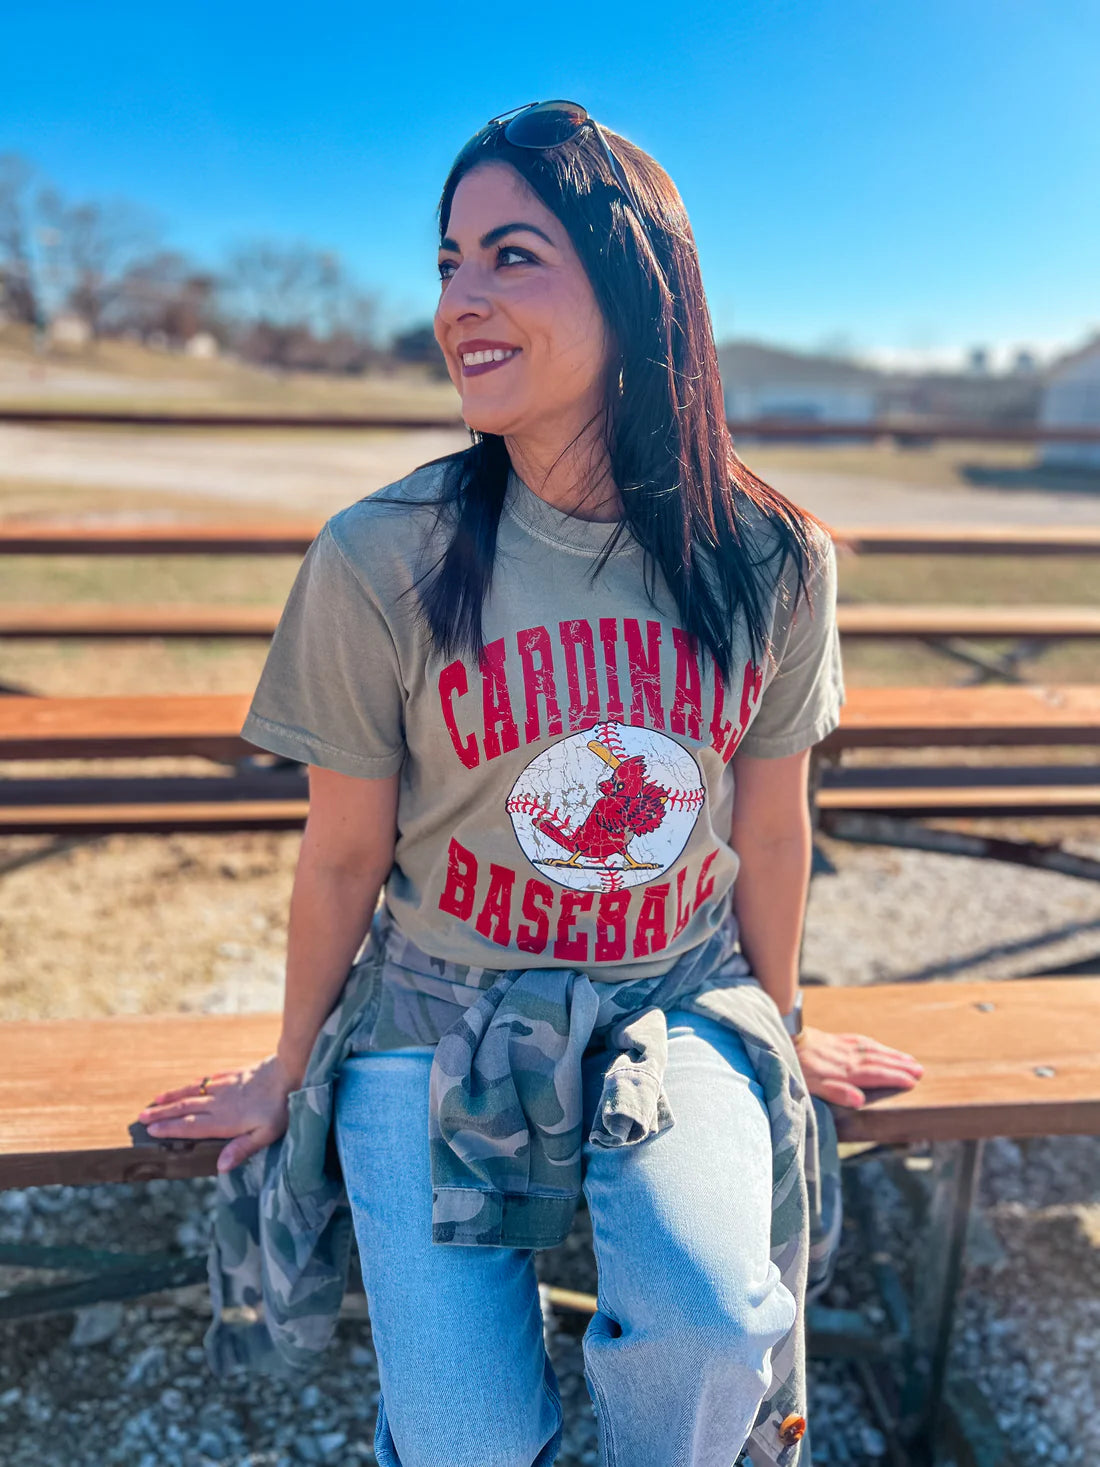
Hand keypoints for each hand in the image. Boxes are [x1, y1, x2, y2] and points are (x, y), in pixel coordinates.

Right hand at [137, 1053, 299, 1172]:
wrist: (291, 1070)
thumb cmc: (281, 1107)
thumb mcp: (266, 1134)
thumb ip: (242, 1148)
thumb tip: (220, 1167)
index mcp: (224, 1120)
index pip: (191, 1126)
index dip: (170, 1128)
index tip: (151, 1129)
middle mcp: (220, 1103)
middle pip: (186, 1108)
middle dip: (162, 1113)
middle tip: (141, 1116)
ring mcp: (227, 1086)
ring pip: (194, 1091)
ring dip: (174, 1096)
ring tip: (157, 1099)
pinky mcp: (236, 1074)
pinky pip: (210, 1079)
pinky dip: (196, 1082)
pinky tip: (192, 1083)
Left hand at [793, 1025, 923, 1108]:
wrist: (783, 1039)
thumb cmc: (797, 1069)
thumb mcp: (812, 1087)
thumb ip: (837, 1093)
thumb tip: (860, 1101)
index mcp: (845, 1071)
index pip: (876, 1075)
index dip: (895, 1078)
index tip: (912, 1081)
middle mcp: (848, 1058)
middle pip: (879, 1062)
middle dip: (901, 1066)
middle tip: (920, 1071)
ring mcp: (843, 1047)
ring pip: (874, 1050)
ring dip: (893, 1055)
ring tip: (910, 1060)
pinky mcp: (836, 1039)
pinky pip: (862, 1041)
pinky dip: (877, 1045)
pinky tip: (882, 1048)